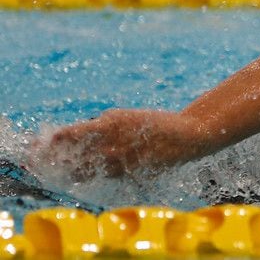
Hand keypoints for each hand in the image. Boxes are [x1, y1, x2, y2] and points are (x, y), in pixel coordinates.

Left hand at [31, 109, 203, 180]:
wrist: (185, 135)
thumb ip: (100, 125)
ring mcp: (118, 162)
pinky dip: (87, 173)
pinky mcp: (126, 173)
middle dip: (53, 157)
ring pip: (82, 170)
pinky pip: (100, 175)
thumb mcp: (123, 116)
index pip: (69, 135)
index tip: (41, 141)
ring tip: (56, 165)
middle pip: (71, 156)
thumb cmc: (152, 122)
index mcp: (108, 125)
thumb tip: (77, 133)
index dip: (52, 140)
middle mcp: (111, 146)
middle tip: (40, 156)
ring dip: (66, 168)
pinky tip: (81, 171)